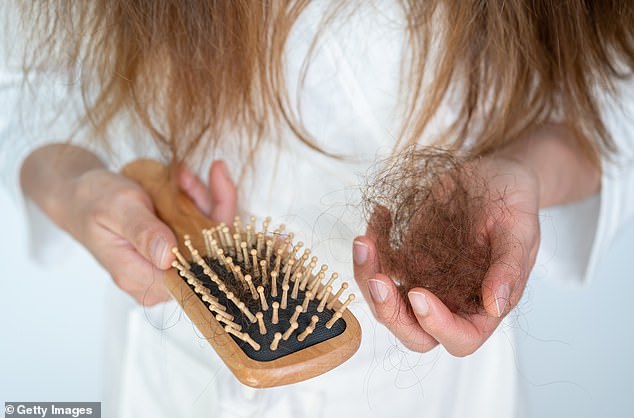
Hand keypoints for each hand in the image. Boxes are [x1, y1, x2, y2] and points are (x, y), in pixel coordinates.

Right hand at [53, 159, 236, 305]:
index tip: (205, 190)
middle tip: (187, 176)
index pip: (195, 269)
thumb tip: (168, 257)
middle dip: (207, 207)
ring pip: (209, 236)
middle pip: (209, 252)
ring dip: (201, 199)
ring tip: (181, 174)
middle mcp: (157, 279)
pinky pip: (200, 228)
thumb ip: (144, 232)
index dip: (211, 232)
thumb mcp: (118, 208)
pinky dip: (197, 201)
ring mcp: (168, 266)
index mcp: (139, 277)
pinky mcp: (174, 252)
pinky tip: (183, 180)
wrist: (79, 196)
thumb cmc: (92, 200)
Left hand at [353, 157, 539, 355]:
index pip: (460, 338)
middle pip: (413, 331)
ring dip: (368, 276)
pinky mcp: (407, 258)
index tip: (418, 293)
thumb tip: (496, 306)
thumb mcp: (519, 229)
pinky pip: (380, 264)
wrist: (494, 176)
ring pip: (386, 301)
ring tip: (365, 241)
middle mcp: (450, 301)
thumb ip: (509, 268)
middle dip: (389, 312)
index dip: (436, 325)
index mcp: (483, 306)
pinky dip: (371, 246)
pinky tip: (380, 215)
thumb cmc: (514, 202)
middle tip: (376, 279)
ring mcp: (425, 281)